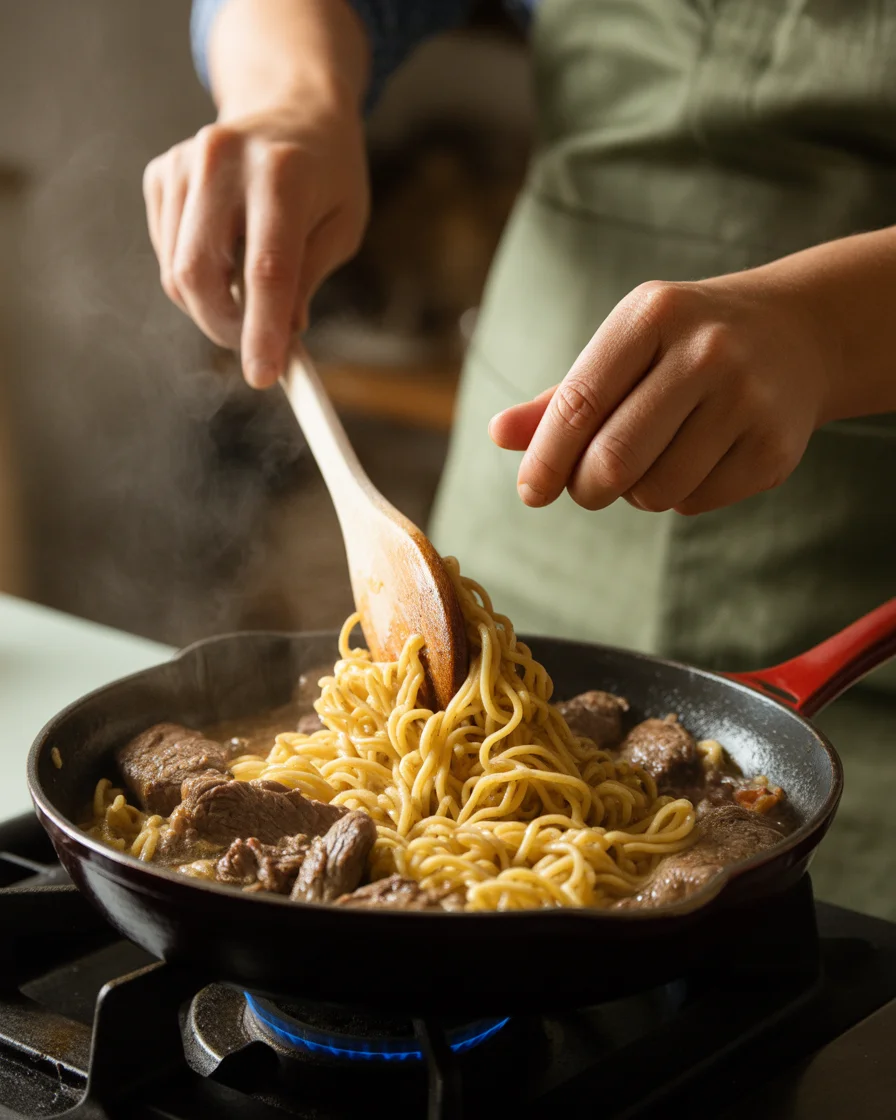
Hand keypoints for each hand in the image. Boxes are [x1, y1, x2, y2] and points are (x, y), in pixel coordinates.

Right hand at [143, 99, 368, 388]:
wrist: (291, 106)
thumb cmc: (327, 175)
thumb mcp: (341, 227)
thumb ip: (307, 280)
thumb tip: (280, 338)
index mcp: (283, 172)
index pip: (266, 270)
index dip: (262, 331)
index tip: (264, 377)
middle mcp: (223, 160)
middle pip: (201, 274)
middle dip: (226, 329)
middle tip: (257, 350)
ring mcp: (184, 164)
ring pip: (178, 273)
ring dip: (212, 308)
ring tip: (251, 299)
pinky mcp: (160, 174)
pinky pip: (167, 255)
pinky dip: (196, 280)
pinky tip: (227, 261)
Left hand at [489, 276, 833, 514]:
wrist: (798, 334)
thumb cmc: (684, 345)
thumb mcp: (624, 348)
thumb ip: (561, 397)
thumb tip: (498, 433)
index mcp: (652, 316)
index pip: (580, 403)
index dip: (545, 458)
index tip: (529, 493)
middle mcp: (705, 352)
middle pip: (613, 459)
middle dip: (586, 488)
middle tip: (586, 487)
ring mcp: (747, 400)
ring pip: (654, 491)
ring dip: (635, 493)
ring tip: (651, 459)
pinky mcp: (773, 449)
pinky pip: (694, 503)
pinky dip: (679, 496)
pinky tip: (696, 459)